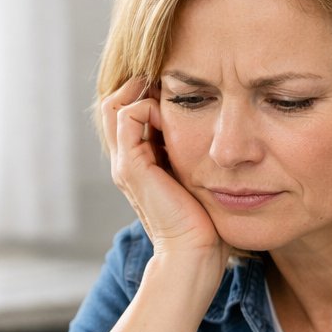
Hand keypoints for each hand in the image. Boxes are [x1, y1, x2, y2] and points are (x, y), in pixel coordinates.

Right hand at [101, 78, 226, 266]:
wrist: (193, 253)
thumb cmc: (204, 222)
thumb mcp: (199, 177)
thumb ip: (195, 154)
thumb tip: (215, 127)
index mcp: (138, 163)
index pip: (128, 111)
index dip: (149, 92)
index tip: (180, 88)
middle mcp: (125, 160)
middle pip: (116, 102)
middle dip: (142, 84)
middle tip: (172, 78)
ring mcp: (124, 163)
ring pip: (116, 103)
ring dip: (144, 90)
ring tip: (172, 90)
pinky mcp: (131, 166)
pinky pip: (128, 115)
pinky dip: (149, 104)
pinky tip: (174, 113)